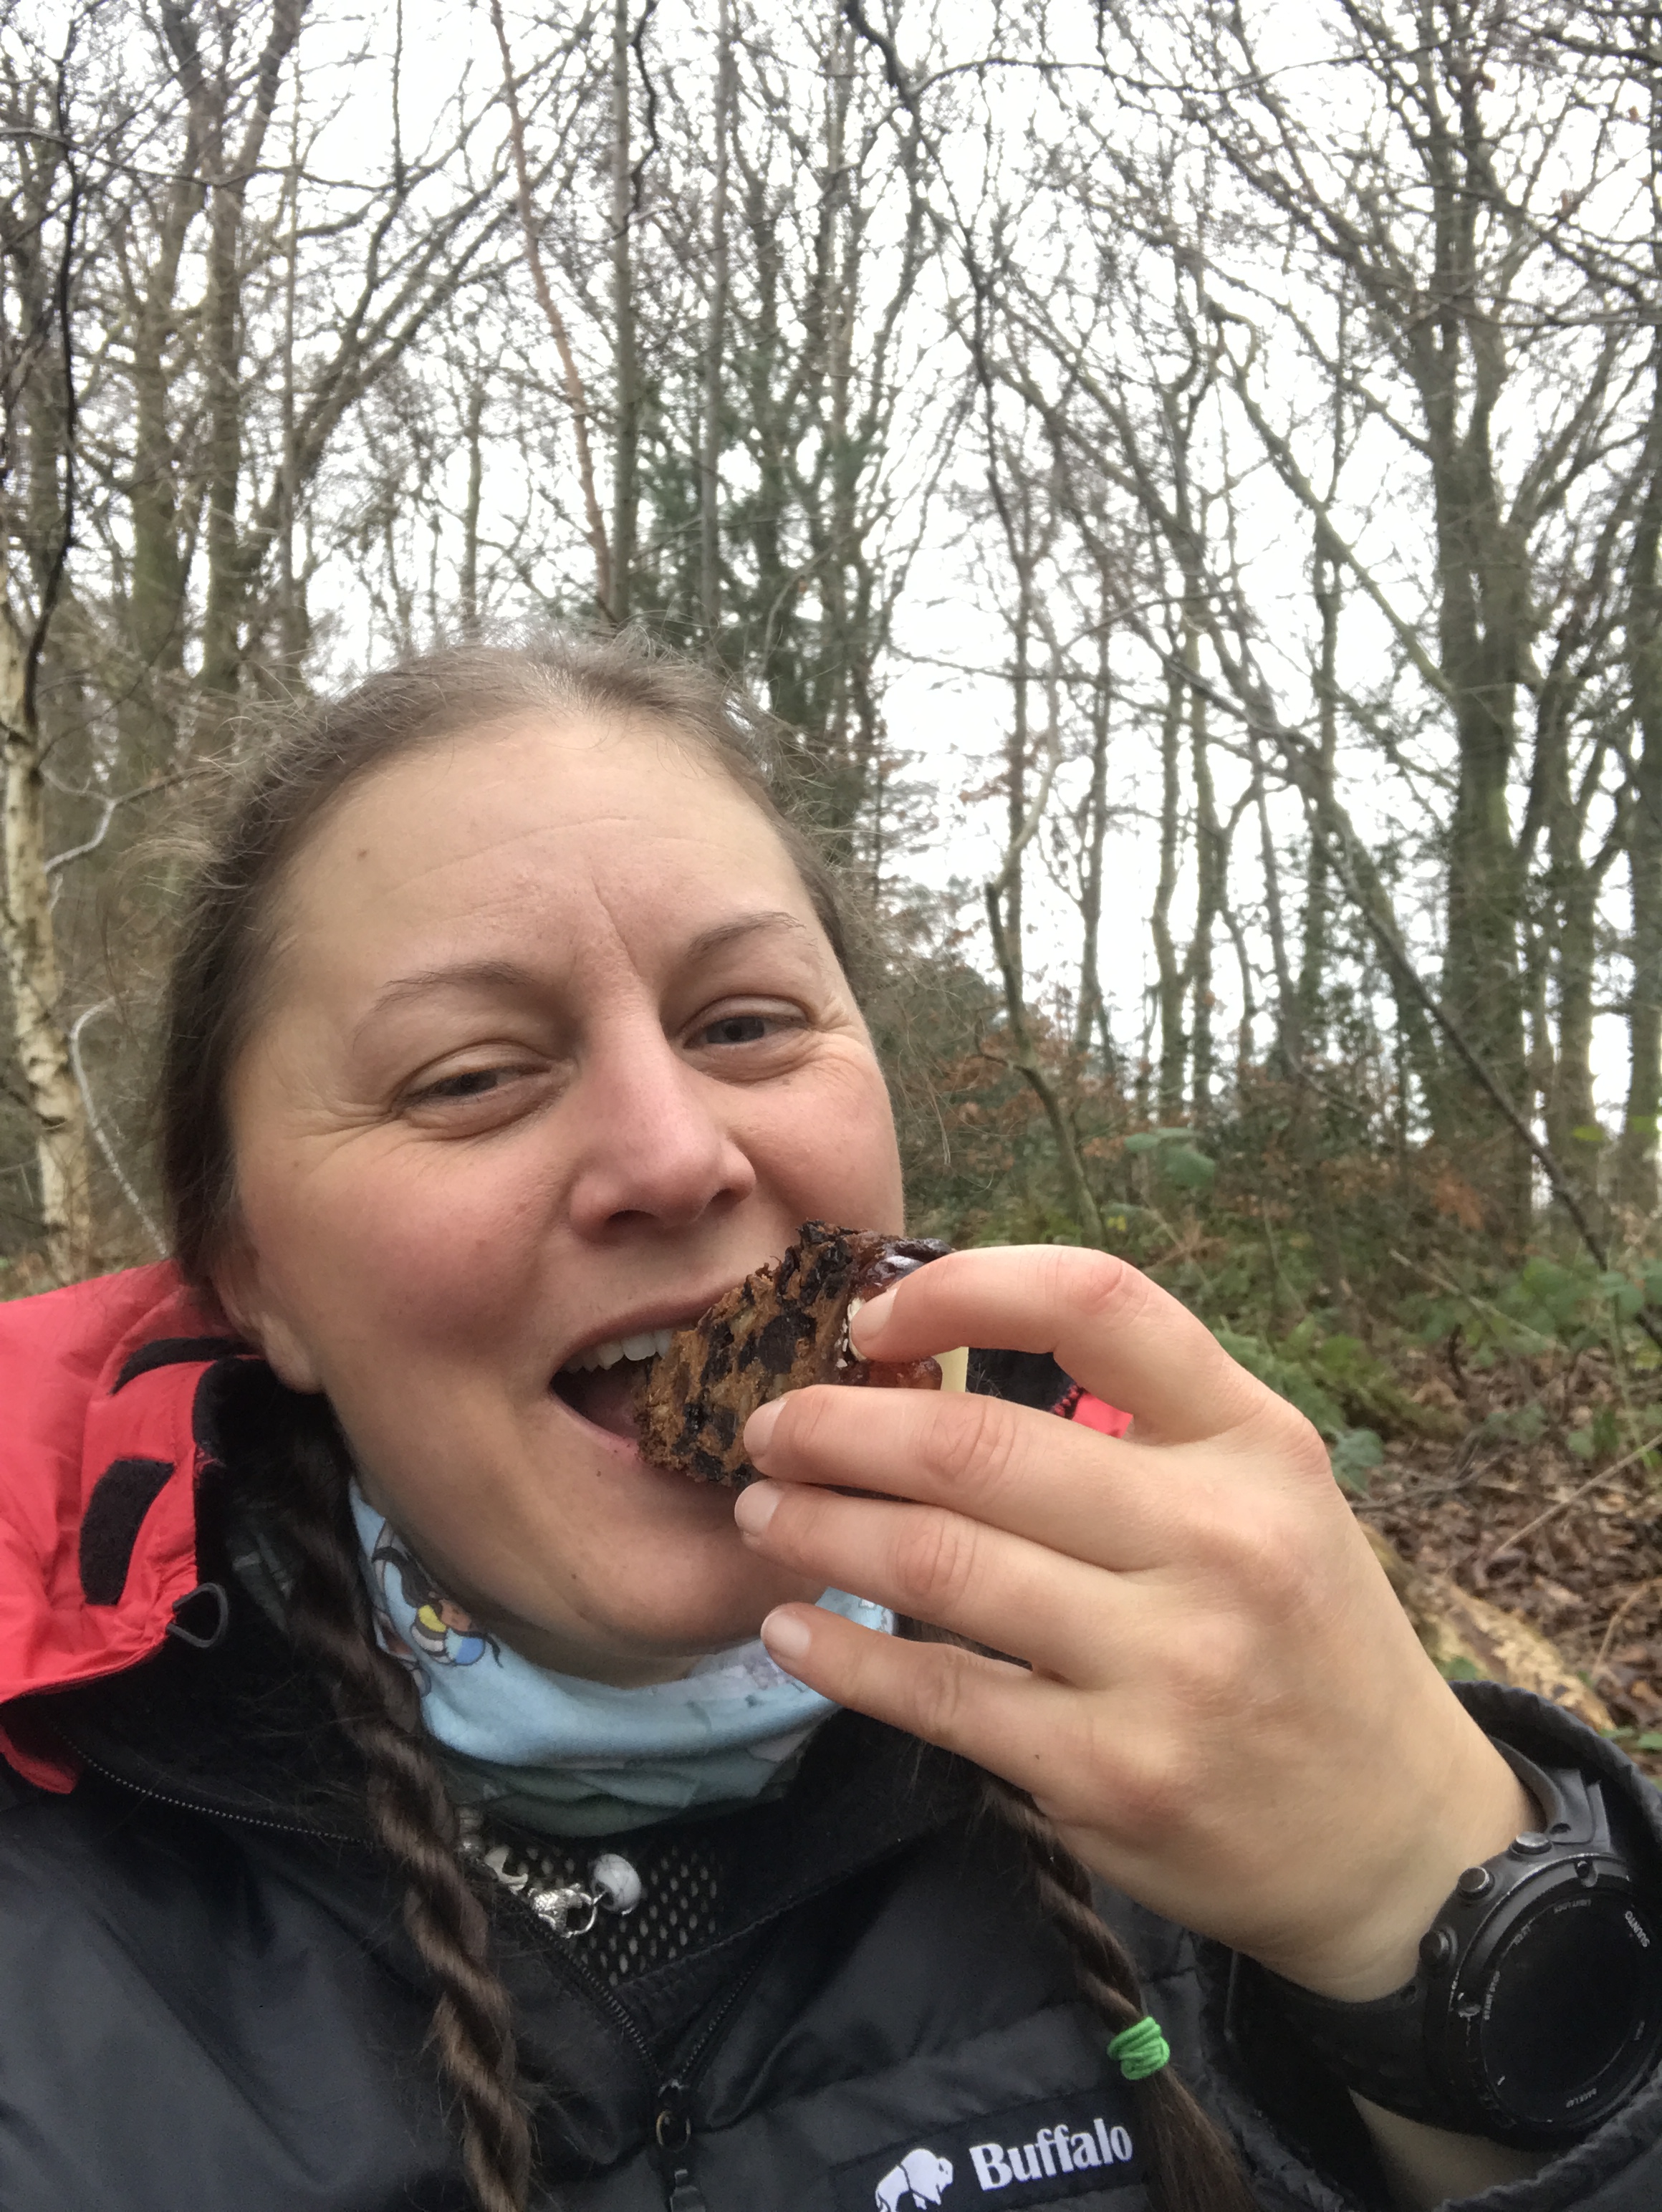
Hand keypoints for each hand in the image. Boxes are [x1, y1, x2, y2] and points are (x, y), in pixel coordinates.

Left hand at [733, 1246, 1529, 2000]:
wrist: (1399, 1841)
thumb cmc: (1303, 1636)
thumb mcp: (1267, 1491)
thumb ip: (1139, 1422)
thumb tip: (935, 1363)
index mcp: (1256, 1441)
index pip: (1097, 1303)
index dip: (961, 1288)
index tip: (871, 1317)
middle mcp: (1219, 1539)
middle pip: (977, 1447)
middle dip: (838, 1428)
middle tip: (768, 1427)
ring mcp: (1167, 1664)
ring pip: (937, 1567)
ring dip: (819, 1530)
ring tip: (763, 1511)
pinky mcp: (1111, 1775)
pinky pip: (937, 1697)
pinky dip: (842, 1658)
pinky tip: (791, 1629)